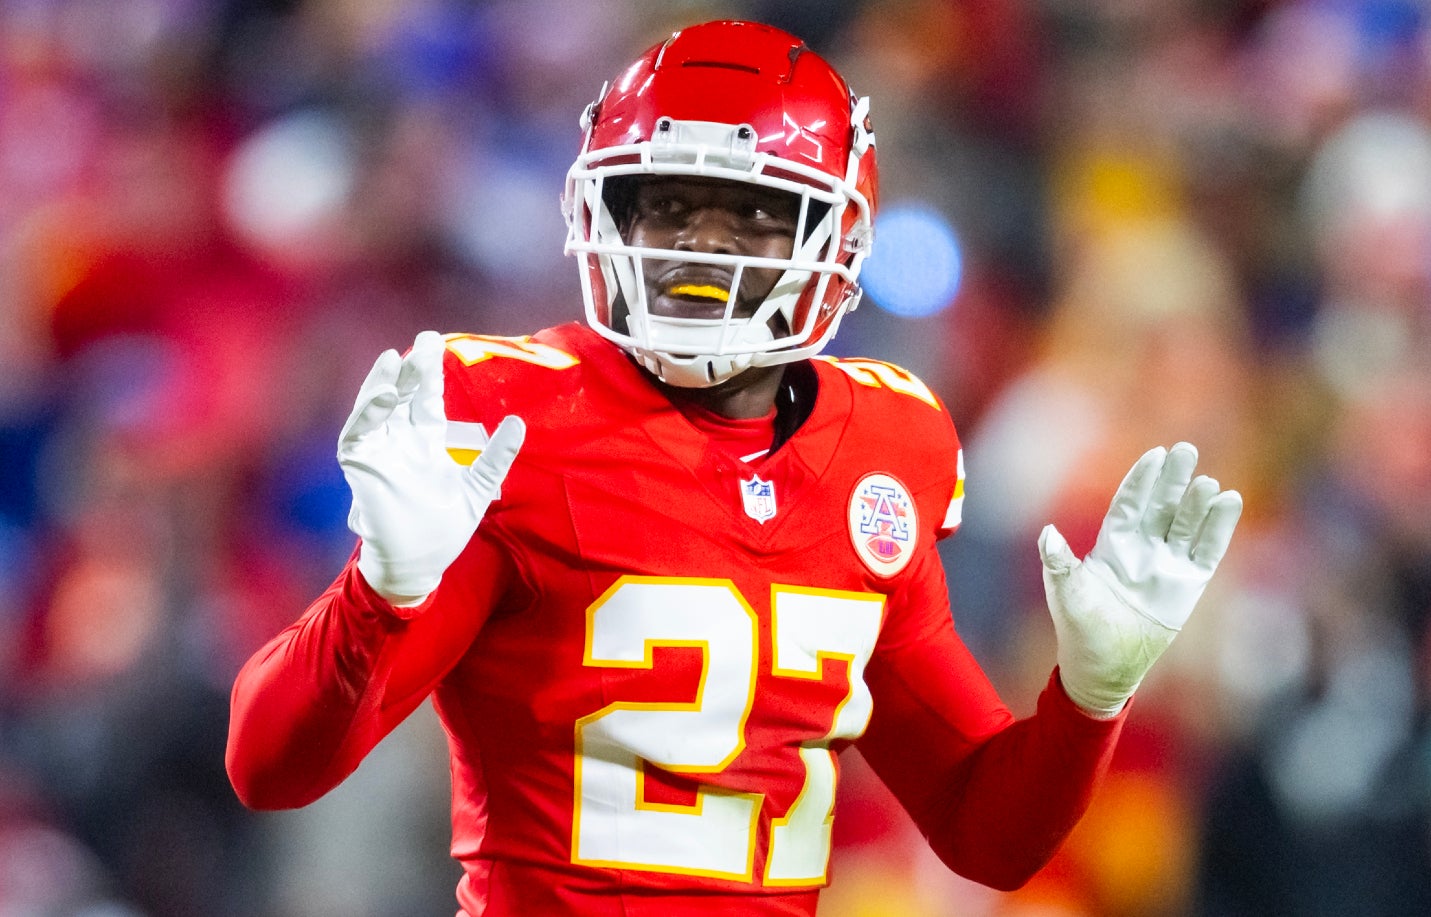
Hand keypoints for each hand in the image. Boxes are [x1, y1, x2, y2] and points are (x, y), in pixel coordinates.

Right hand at [338, 330, 525, 603]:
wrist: (419, 563)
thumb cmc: (444, 527)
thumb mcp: (480, 486)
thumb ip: (497, 454)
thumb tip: (518, 421)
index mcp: (426, 443)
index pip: (426, 399)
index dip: (430, 373)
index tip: (435, 343)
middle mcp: (400, 442)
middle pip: (403, 396)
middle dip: (411, 369)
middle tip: (424, 340)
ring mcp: (380, 452)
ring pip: (376, 408)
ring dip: (383, 384)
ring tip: (395, 361)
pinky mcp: (362, 467)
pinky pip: (358, 433)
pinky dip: (368, 413)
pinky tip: (384, 396)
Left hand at [1038, 442, 1241, 715]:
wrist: (1104, 666)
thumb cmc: (1079, 627)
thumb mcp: (1065, 592)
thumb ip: (1059, 561)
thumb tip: (1046, 533)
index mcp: (1112, 545)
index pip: (1130, 503)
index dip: (1142, 480)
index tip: (1156, 454)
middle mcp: (1142, 549)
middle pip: (1162, 506)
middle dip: (1174, 479)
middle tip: (1187, 450)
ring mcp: (1168, 565)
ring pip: (1187, 524)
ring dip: (1198, 502)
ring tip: (1208, 482)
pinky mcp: (1190, 585)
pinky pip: (1208, 550)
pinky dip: (1218, 528)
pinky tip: (1229, 502)